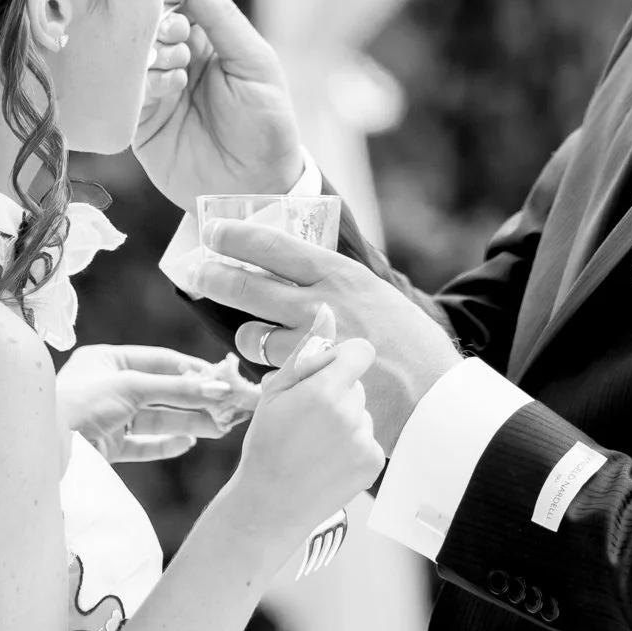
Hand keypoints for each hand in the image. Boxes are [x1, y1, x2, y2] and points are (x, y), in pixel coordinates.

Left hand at [53, 344, 244, 462]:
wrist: (45, 450)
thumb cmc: (80, 404)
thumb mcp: (132, 387)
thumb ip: (178, 389)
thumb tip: (220, 387)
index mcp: (105, 360)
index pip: (159, 360)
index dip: (192, 369)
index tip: (222, 378)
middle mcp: (106, 386)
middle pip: (161, 391)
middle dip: (195, 400)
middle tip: (229, 406)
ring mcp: (106, 418)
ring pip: (156, 419)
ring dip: (188, 422)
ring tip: (220, 427)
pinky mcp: (106, 448)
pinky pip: (142, 444)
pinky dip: (166, 444)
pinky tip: (189, 443)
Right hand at [134, 0, 307, 208]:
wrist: (257, 190)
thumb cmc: (267, 125)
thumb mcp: (255, 65)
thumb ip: (224, 20)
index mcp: (208, 37)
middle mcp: (176, 56)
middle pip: (147, 20)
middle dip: (158, 19)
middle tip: (178, 33)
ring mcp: (155, 87)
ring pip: (132, 53)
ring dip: (151, 50)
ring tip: (178, 64)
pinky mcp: (139, 118)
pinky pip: (126, 90)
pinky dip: (143, 81)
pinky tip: (169, 86)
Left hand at [192, 222, 464, 454]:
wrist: (433, 399)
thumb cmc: (410, 345)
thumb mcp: (376, 296)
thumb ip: (334, 284)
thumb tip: (295, 268)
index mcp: (339, 275)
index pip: (274, 246)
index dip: (236, 237)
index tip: (213, 231)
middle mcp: (321, 304)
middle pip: (247, 286)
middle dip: (214, 279)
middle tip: (198, 274)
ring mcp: (311, 346)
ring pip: (250, 337)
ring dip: (247, 337)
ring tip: (256, 338)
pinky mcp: (306, 383)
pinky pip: (268, 374)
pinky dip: (271, 374)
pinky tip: (287, 376)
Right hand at [224, 313, 382, 548]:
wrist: (271, 503)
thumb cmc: (267, 444)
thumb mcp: (275, 393)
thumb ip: (304, 351)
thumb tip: (326, 311)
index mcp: (326, 389)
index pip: (360, 352)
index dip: (342, 359)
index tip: (325, 373)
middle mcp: (352, 412)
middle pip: (358, 383)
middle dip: (338, 392)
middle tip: (309, 416)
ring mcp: (366, 439)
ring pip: (363, 411)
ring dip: (346, 419)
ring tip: (315, 442)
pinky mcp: (374, 462)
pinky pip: (369, 438)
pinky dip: (353, 446)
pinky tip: (328, 459)